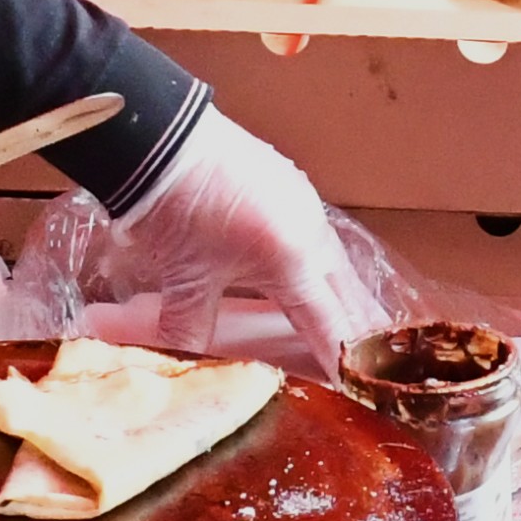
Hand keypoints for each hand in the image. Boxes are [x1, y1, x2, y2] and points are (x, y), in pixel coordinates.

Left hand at [100, 113, 378, 346]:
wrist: (156, 137)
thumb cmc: (172, 208)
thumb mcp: (183, 278)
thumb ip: (190, 328)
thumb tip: (189, 362)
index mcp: (292, 260)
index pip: (328, 323)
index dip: (339, 358)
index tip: (353, 384)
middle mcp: (311, 230)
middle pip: (346, 291)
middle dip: (354, 328)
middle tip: (364, 360)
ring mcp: (304, 201)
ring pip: (334, 261)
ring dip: (337, 293)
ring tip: (342, 320)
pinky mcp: (289, 183)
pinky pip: (316, 235)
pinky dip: (318, 264)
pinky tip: (306, 272)